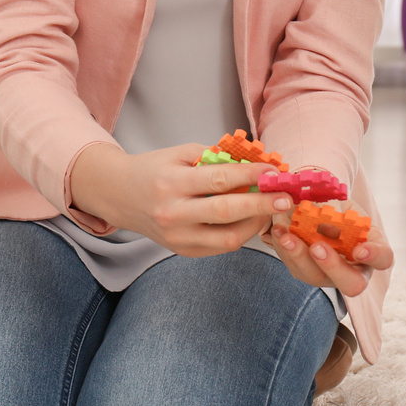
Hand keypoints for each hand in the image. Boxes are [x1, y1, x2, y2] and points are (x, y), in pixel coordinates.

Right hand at [69, 142, 285, 257]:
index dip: (251, 176)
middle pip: (226, 212)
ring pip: (227, 238)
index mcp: (171, 184)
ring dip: (255, 224)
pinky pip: (220, 247)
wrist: (120, 195)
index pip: (219, 180)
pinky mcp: (184, 251)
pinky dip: (240, 234)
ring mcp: (178, 238)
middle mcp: (173, 214)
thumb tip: (256, 165)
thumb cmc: (153, 170)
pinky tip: (250, 221)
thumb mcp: (180, 154)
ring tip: (270, 210)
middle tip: (286, 198)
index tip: (274, 171)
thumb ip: (215, 160)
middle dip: (262, 205)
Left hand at [258, 172, 390, 297]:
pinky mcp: (306, 272)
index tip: (360, 249)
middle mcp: (354, 270)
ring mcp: (329, 276)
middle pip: (352, 284)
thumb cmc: (340, 208)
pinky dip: (285, 249)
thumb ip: (342, 213)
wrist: (319, 209)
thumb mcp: (346, 205)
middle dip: (333, 267)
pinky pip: (295, 267)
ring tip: (288, 236)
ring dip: (300, 257)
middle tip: (317, 247)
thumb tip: (326, 217)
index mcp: (373, 251)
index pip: (383, 259)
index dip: (374, 257)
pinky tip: (280, 233)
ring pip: (316, 277)